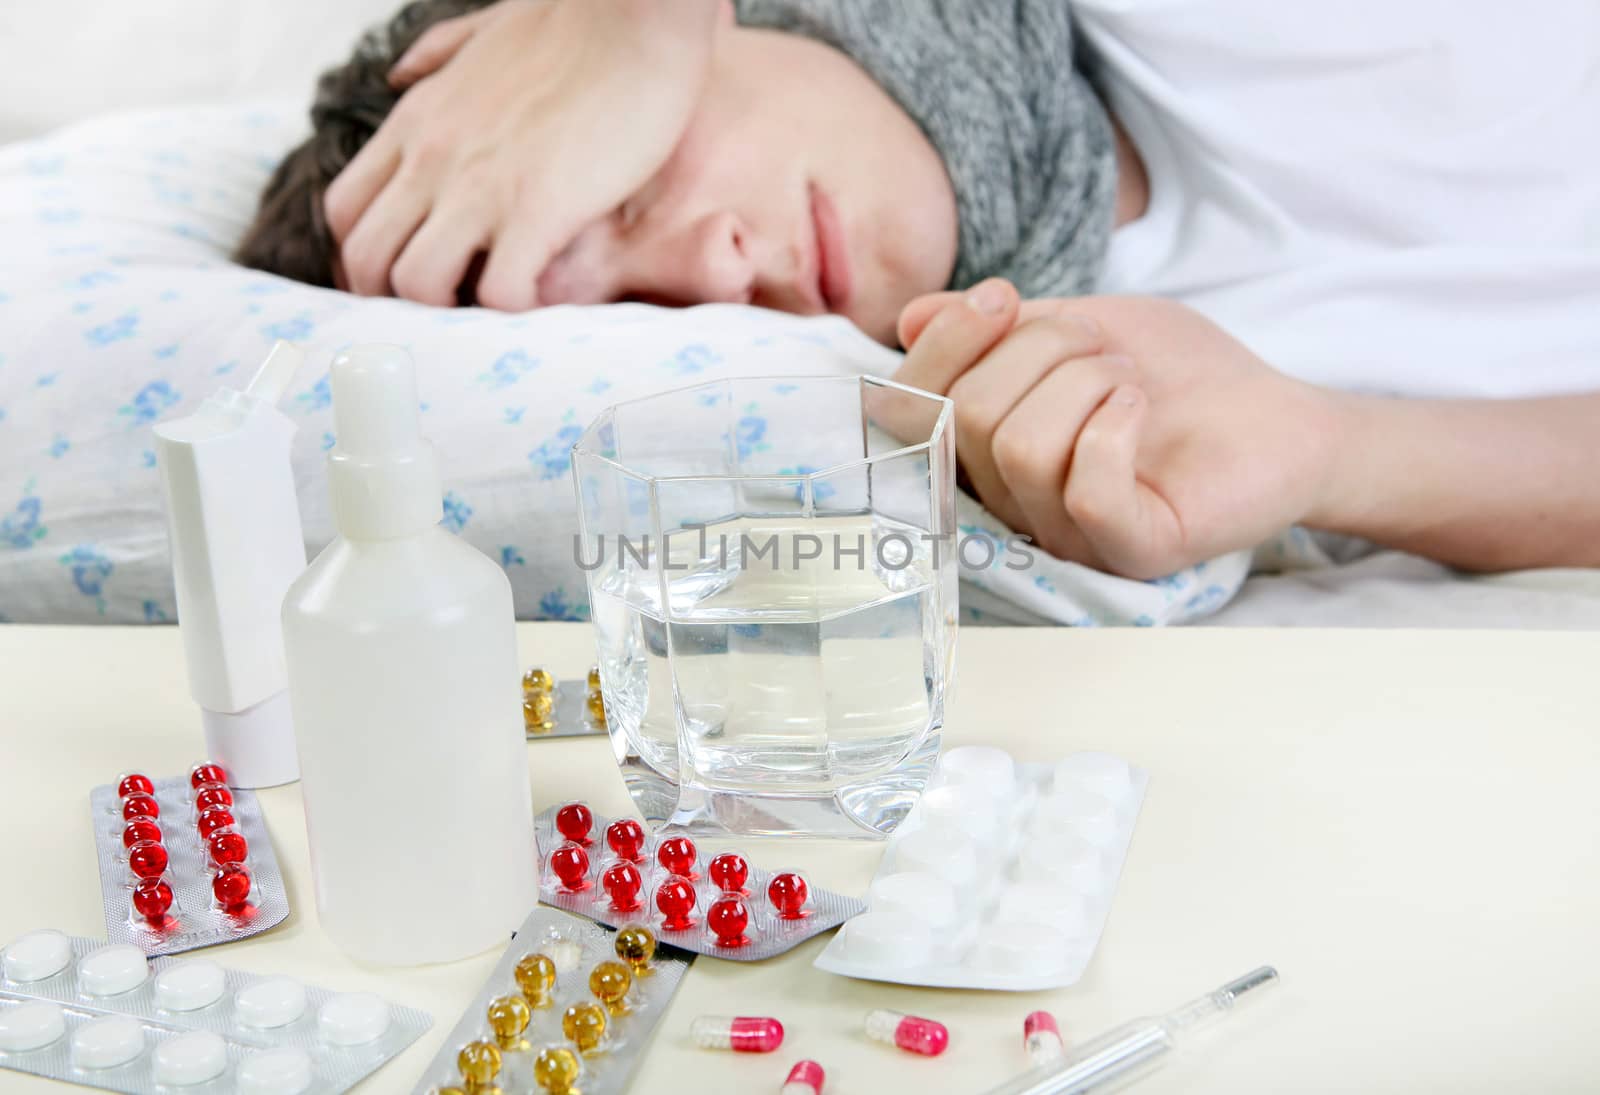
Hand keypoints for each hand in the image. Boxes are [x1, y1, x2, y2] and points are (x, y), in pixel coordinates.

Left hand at [324, 0, 717, 308]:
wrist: (635, 10)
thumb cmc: (575, 21)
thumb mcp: (482, 32)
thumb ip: (436, 55)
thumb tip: (400, 73)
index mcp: (416, 122)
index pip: (345, 212)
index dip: (367, 261)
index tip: (409, 278)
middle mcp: (432, 158)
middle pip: (365, 260)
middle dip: (397, 303)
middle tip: (450, 311)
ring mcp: (481, 186)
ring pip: (416, 285)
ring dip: (451, 314)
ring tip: (494, 307)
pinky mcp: (539, 207)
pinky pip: (500, 293)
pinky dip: (514, 313)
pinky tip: (542, 300)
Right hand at [892, 281, 1342, 577]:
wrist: (1277, 411)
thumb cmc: (1174, 374)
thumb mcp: (1074, 326)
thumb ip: (995, 330)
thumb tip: (910, 318)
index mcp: (986, 453)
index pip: (911, 412)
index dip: (946, 342)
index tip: (1004, 298)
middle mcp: (1011, 505)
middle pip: (965, 416)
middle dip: (1040, 349)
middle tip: (1102, 347)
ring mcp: (1067, 537)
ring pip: (1018, 447)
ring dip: (1085, 380)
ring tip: (1129, 381)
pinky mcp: (1130, 552)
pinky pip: (1085, 492)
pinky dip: (1114, 425)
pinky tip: (1142, 409)